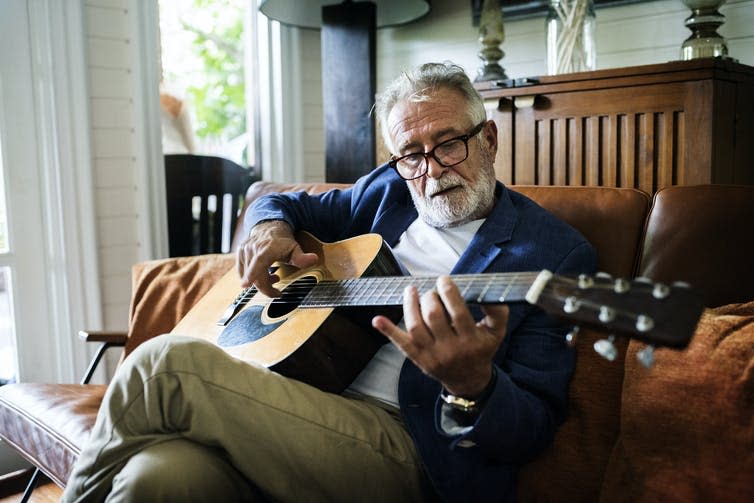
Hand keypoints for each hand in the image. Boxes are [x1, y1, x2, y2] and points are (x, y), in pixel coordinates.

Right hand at [235, 220, 318, 296]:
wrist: (269, 227)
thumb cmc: (282, 240)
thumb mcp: (295, 248)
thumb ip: (302, 257)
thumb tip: (314, 259)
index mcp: (266, 248)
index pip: (258, 263)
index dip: (252, 275)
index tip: (246, 285)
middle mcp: (253, 249)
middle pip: (254, 276)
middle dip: (265, 288)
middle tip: (277, 292)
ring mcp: (244, 251)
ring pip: (248, 275)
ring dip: (261, 281)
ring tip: (273, 277)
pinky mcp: (239, 255)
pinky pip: (243, 272)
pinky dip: (252, 277)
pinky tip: (262, 274)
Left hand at [372, 276, 508, 396]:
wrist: (468, 379)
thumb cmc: (481, 349)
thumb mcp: (496, 332)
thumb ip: (497, 312)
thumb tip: (489, 292)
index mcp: (471, 340)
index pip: (458, 312)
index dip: (448, 292)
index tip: (444, 280)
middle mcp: (450, 349)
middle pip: (434, 316)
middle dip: (430, 297)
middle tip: (432, 291)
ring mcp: (432, 355)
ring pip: (415, 327)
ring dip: (410, 305)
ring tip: (411, 291)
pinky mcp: (418, 359)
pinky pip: (401, 344)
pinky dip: (388, 331)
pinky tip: (377, 319)